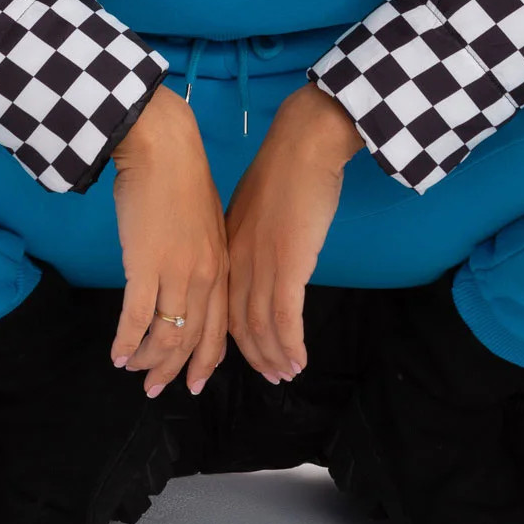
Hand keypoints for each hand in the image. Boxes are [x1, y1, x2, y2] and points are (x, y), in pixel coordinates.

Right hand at [109, 83, 228, 398]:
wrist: (163, 147)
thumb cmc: (180, 176)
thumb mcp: (205, 222)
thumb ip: (202, 255)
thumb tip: (185, 276)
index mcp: (222, 266)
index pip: (218, 328)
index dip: (206, 361)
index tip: (195, 383)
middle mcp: (205, 276)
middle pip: (193, 341)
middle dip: (174, 372)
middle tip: (156, 389)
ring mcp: (177, 273)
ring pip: (166, 337)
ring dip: (147, 361)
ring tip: (131, 371)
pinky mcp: (146, 266)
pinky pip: (136, 320)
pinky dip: (126, 344)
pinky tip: (116, 356)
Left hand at [225, 81, 360, 383]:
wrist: (303, 144)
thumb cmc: (286, 168)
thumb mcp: (256, 206)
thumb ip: (252, 236)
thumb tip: (263, 255)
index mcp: (228, 248)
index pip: (220, 304)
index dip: (227, 337)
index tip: (239, 357)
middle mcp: (238, 261)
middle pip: (236, 323)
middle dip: (250, 357)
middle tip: (269, 379)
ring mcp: (261, 263)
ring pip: (260, 326)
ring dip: (273, 357)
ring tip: (286, 376)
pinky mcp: (288, 264)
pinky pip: (285, 318)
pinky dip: (291, 345)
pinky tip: (299, 362)